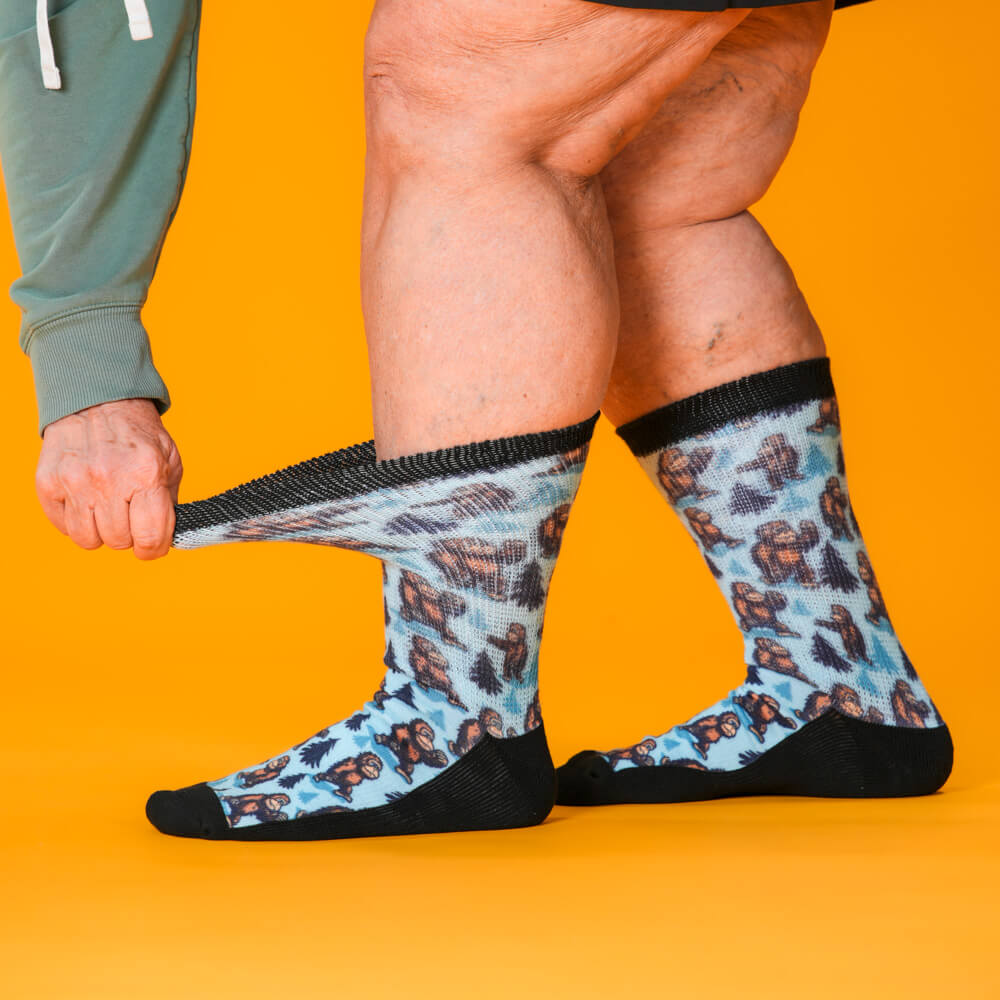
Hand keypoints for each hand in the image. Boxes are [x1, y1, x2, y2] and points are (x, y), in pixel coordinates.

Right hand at [36, 399, 182, 558]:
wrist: (98, 400)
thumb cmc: (138, 434)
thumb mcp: (170, 460)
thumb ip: (170, 501)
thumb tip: (167, 538)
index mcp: (145, 474)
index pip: (151, 537)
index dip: (154, 549)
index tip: (153, 546)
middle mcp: (108, 479)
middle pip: (119, 541)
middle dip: (130, 535)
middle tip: (131, 516)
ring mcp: (74, 482)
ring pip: (89, 540)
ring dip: (102, 532)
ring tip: (109, 510)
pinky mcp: (48, 483)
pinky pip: (63, 527)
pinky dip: (78, 522)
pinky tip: (88, 503)